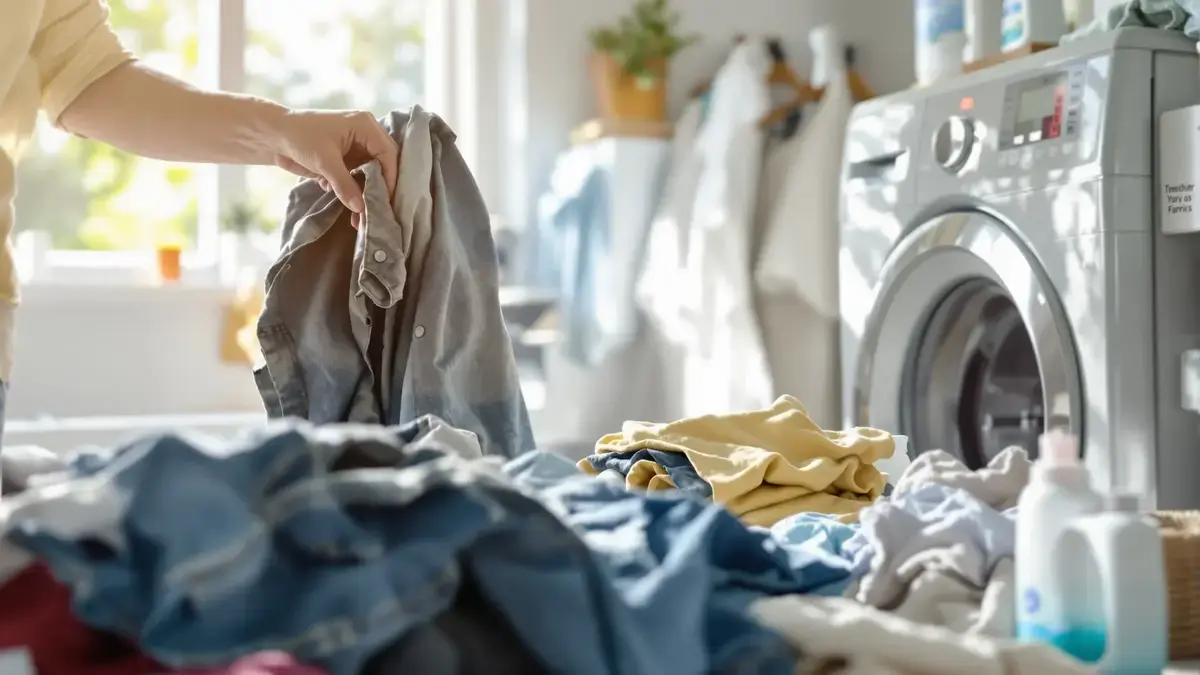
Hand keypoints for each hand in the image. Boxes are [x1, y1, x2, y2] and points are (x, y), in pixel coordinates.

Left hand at [270, 109, 398, 215]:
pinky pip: (356, 176)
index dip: (390, 178)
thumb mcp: (324, 162)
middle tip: (376, 210)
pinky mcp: (346, 158)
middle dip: (378, 188)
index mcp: (365, 125)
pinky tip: (342, 201)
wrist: (274, 134)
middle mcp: (365, 134)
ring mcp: (356, 146)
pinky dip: (351, 189)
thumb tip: (361, 208)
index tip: (386, 200)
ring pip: (370, 173)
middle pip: (383, 164)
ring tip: (358, 215)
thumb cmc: (299, 137)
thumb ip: (344, 185)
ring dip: (364, 193)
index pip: (388, 153)